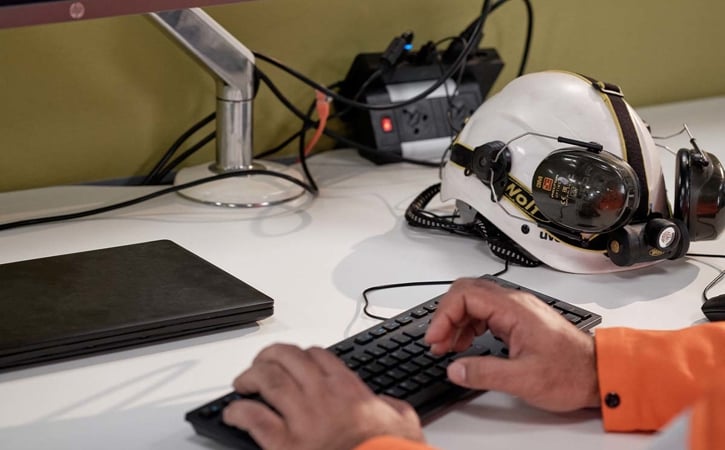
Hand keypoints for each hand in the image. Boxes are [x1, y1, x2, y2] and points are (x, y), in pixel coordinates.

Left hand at [223, 343, 424, 449]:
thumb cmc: (390, 449)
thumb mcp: (401, 418)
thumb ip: (389, 404)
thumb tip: (386, 404)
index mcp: (347, 387)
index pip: (316, 355)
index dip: (300, 354)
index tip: (293, 361)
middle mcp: (321, 395)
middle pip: (286, 358)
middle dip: (269, 357)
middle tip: (260, 364)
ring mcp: (302, 418)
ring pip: (267, 380)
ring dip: (250, 377)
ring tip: (242, 383)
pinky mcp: (285, 444)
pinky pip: (254, 418)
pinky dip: (238, 412)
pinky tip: (234, 413)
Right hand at [425, 277, 599, 411]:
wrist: (599, 374)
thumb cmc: (572, 373)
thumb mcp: (524, 380)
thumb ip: (485, 373)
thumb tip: (454, 368)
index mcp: (515, 309)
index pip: (465, 296)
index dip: (443, 316)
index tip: (435, 339)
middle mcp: (515, 303)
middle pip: (466, 293)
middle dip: (445, 316)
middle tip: (437, 342)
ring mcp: (517, 310)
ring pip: (474, 302)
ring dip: (455, 322)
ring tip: (446, 347)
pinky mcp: (519, 321)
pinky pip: (485, 313)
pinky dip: (469, 326)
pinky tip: (465, 345)